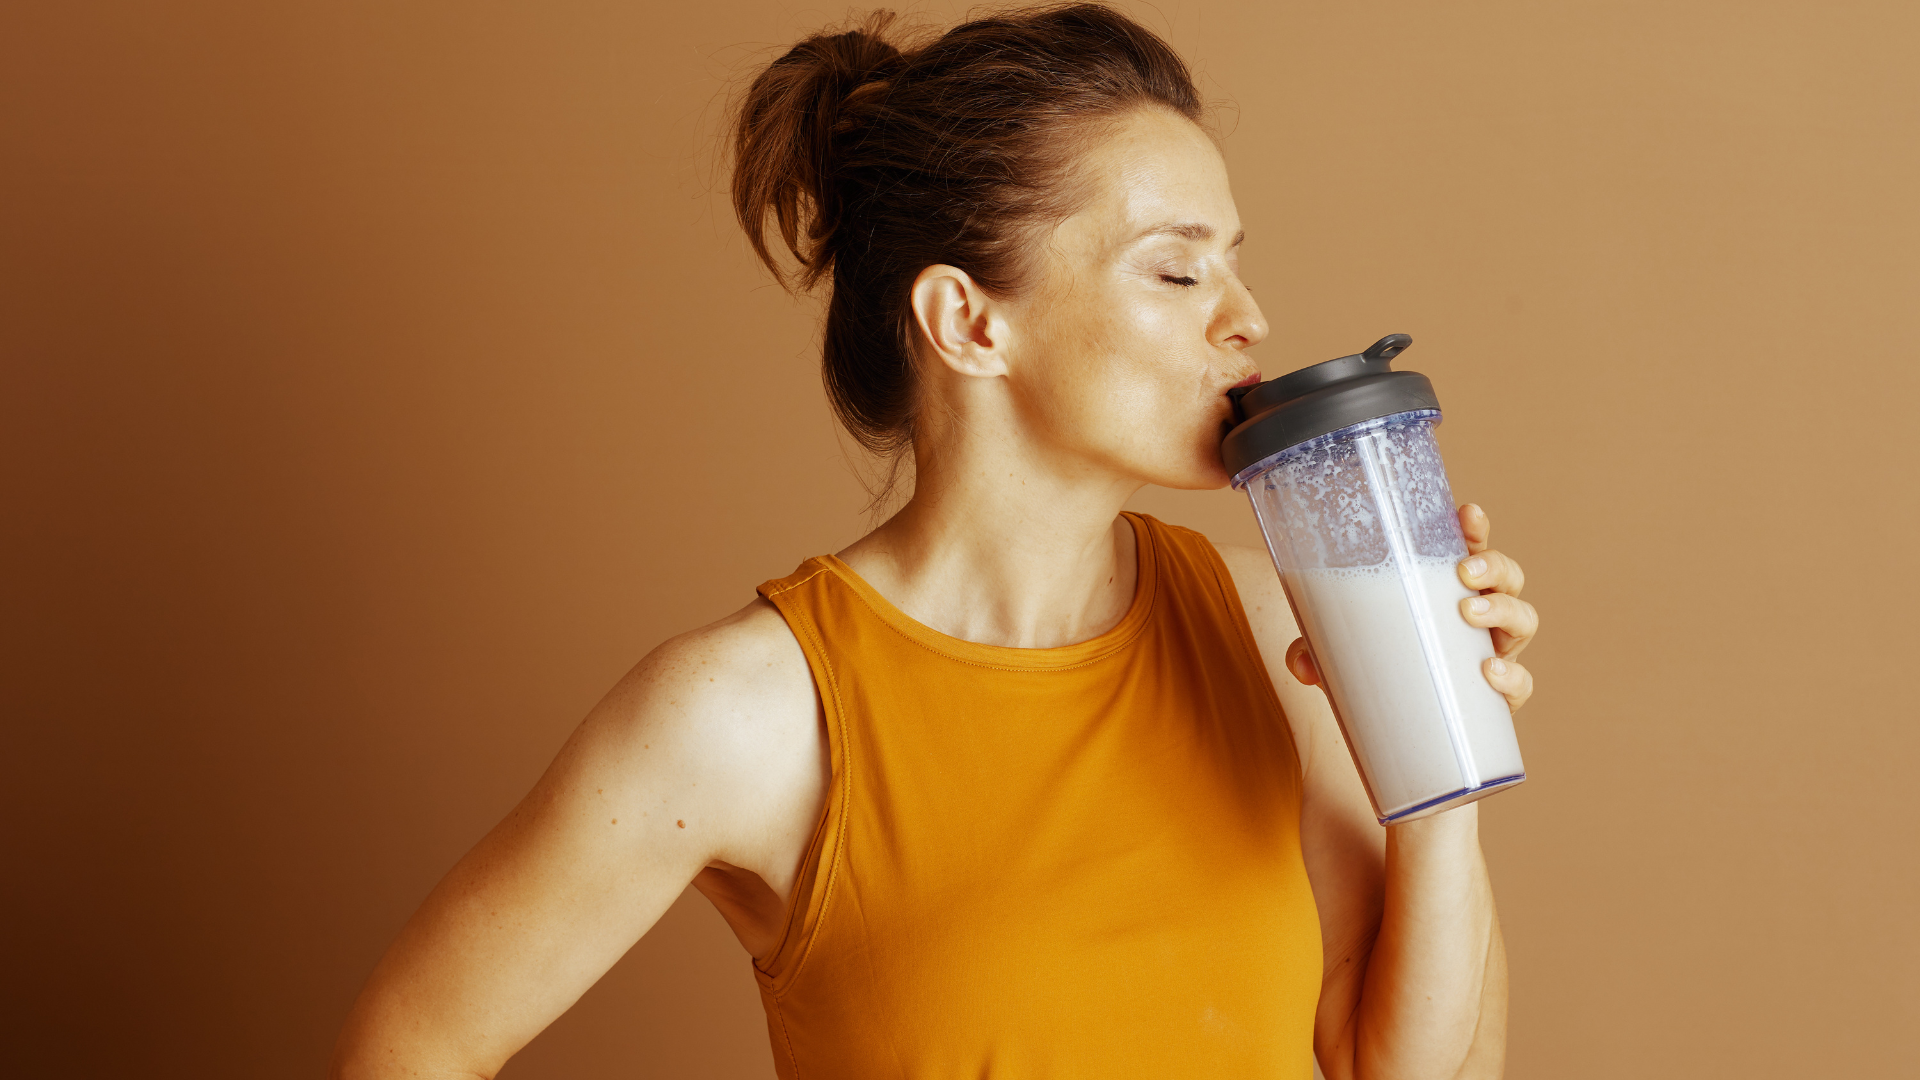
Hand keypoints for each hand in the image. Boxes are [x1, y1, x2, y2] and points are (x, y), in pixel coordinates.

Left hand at [1283, 503, 1538, 711]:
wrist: (1404, 733)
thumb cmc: (1380, 672)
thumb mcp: (1341, 652)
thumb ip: (1316, 650)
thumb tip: (1300, 662)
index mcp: (1445, 591)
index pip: (1469, 548)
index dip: (1474, 528)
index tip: (1467, 513)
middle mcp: (1480, 616)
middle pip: (1508, 576)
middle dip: (1494, 564)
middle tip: (1464, 572)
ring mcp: (1496, 653)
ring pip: (1523, 619)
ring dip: (1504, 610)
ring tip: (1470, 612)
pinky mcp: (1501, 698)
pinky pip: (1521, 683)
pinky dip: (1511, 677)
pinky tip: (1489, 672)